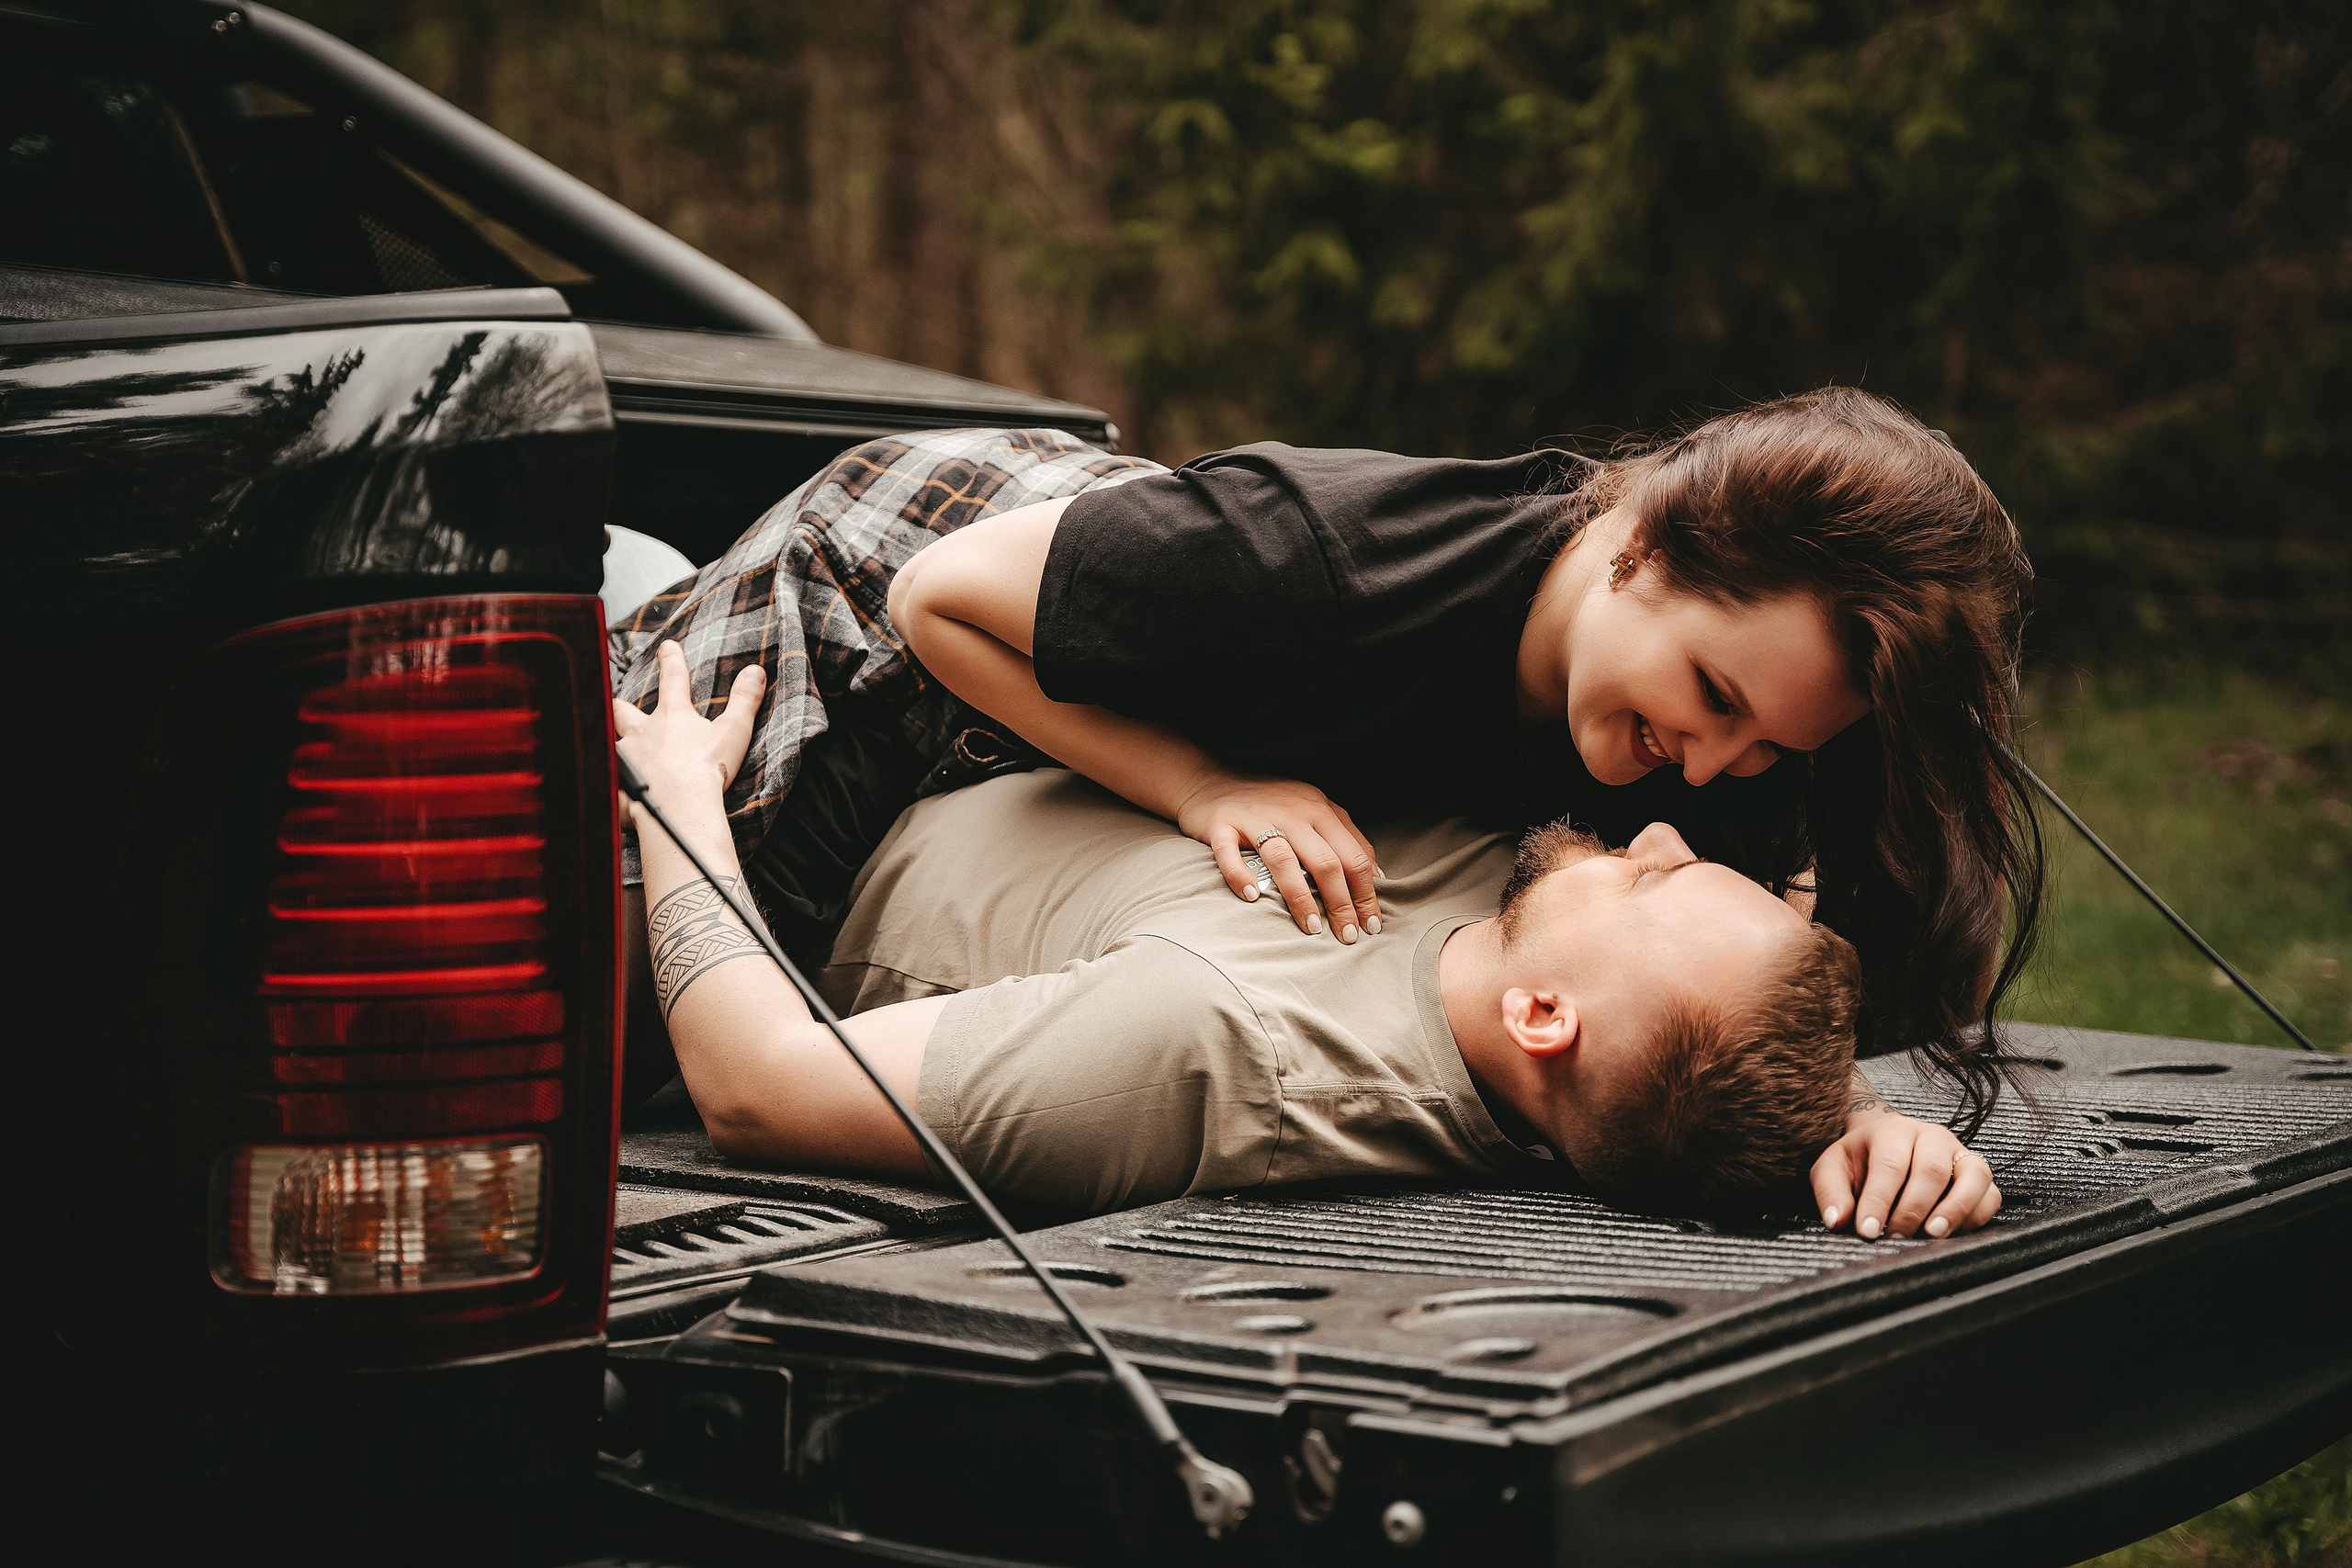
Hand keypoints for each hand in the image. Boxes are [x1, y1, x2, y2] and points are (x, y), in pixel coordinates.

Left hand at [612, 641, 763, 828]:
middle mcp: (643, 732)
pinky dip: (612, 787)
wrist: (680, 807)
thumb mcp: (734, 731)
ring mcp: (626, 758)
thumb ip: (745, 700)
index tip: (667, 647)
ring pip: (612, 745)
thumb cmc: (707, 770)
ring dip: (615, 746)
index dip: (671, 660)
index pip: (673, 679)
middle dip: (621, 706)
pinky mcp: (617, 786)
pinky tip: (614, 795)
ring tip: (617, 752)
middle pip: (623, 710)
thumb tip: (756, 671)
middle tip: (620, 704)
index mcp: (673, 717)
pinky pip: (610, 785)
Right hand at [1175, 771, 1381, 941]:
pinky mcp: (1221, 824)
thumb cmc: (1271, 801)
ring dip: (1301, 898)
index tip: (1371, 924)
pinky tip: (1251, 897)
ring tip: (1312, 928)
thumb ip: (1347, 836)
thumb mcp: (1315, 809)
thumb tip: (1376, 875)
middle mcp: (1292, 812)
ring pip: (1284, 860)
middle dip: (1342, 903)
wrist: (1211, 780)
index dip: (1366, 893)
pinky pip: (1230, 853)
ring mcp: (1256, 817)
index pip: (1353, 856)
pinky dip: (1240, 875)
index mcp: (1319, 809)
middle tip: (1348, 935)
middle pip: (1326, 861)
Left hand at [1810, 1111, 2001, 1240]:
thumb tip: (1837, 1221)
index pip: (1889, 1165)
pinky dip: (1977, 1216)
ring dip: (1956, 1209)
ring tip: (1933, 1235)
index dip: (1879, 1201)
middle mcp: (1931, 1137)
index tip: (1868, 1231)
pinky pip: (1991, 1194)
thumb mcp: (1832, 1168)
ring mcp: (1959, 1153)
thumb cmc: (1860, 1159)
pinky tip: (1955, 1233)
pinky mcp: (1977, 1174)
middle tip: (1897, 1237)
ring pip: (1973, 1176)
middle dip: (1913, 1209)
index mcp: (1893, 1131)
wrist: (1883, 1141)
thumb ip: (1830, 1193)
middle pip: (1931, 1170)